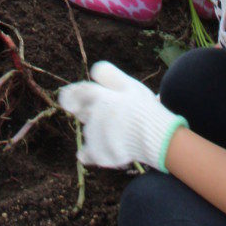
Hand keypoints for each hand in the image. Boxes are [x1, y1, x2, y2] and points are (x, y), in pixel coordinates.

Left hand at [58, 61, 186, 171]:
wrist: (155, 136)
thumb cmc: (143, 108)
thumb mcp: (129, 84)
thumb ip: (108, 75)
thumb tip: (93, 71)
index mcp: (97, 97)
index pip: (74, 94)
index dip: (69, 96)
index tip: (69, 100)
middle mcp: (91, 115)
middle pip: (82, 112)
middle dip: (90, 112)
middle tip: (112, 115)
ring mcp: (93, 136)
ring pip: (89, 131)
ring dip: (97, 131)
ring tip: (120, 132)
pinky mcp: (98, 154)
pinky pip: (86, 154)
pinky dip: (91, 153)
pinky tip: (104, 149)